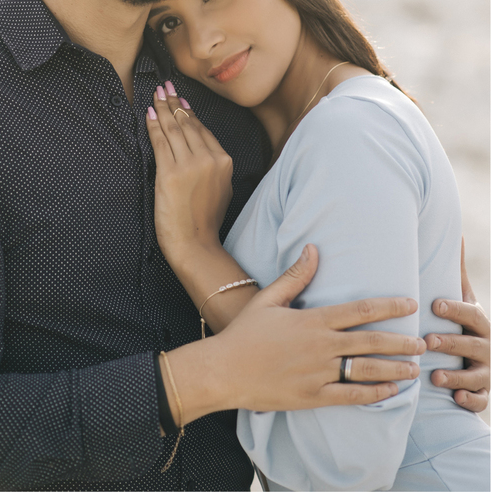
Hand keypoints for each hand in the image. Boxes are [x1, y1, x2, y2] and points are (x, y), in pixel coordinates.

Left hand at [145, 81, 232, 257]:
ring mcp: (191, 165)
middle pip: (187, 123)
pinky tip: (148, 113)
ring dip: (161, 108)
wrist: (195, 243)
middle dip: (173, 103)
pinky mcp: (171, 173)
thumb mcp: (219, 188)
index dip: (188, 111)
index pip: (202, 129)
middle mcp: (210, 159)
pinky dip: (153, 125)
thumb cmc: (204, 220)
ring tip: (155, 94)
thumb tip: (200, 148)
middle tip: (165, 87)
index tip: (179, 98)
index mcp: (224, 161)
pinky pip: (160, 141)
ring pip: (173, 128)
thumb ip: (213, 166)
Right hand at [213, 244, 423, 412]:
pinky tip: (391, 390)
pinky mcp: (314, 396)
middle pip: (371, 342)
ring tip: (413, 368)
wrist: (222, 370)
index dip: (389, 306)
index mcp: (311, 320)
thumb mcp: (267, 300)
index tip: (410, 304)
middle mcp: (320, 346)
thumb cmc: (243, 334)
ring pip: (367, 369)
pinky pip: (351, 395)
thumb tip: (313, 249)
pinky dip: (375, 393)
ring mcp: (318, 373)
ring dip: (395, 368)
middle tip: (422, 342)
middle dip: (401, 341)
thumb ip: (295, 277)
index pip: (360, 310)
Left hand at [427, 237, 488, 411]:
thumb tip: (456, 232)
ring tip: (435, 377)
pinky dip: (471, 400)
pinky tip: (457, 399)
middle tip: (426, 341)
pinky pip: (481, 400)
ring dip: (456, 375)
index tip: (435, 304)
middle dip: (451, 342)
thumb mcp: (464, 299)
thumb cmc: (462, 323)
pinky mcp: (482, 393)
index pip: (471, 314)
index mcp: (480, 322)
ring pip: (477, 376)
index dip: (455, 309)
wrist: (478, 359)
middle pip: (472, 344)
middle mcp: (487, 347)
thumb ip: (458, 271)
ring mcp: (486, 371)